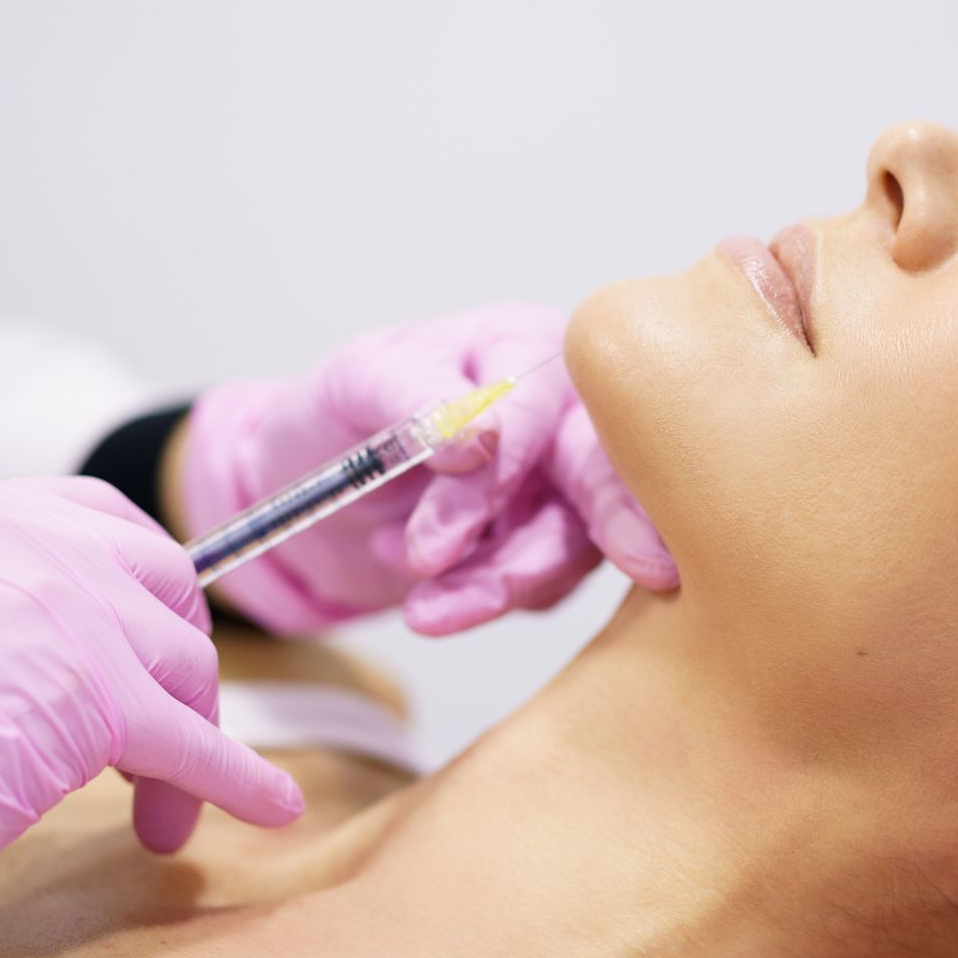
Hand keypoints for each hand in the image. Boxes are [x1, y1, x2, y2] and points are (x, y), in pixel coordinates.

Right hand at [0, 477, 303, 957]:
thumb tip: (69, 655)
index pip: (97, 520)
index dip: (144, 583)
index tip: (156, 634)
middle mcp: (18, 542)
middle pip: (162, 583)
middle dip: (178, 662)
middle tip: (164, 736)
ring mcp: (64, 611)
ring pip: (185, 666)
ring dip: (190, 745)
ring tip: (154, 816)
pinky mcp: (95, 699)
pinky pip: (197, 744)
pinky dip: (238, 781)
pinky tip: (267, 806)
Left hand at [175, 303, 676, 636]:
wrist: (312, 490)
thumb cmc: (339, 415)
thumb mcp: (357, 385)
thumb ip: (415, 398)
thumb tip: (479, 436)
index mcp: (524, 346)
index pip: (539, 407)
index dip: (497, 478)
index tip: (432, 546)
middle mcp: (561, 413)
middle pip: (599, 472)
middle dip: (594, 533)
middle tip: (645, 570)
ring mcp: (565, 485)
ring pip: (570, 546)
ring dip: (497, 588)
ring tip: (420, 611)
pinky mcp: (554, 546)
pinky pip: (546, 587)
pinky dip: (482, 601)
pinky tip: (430, 592)